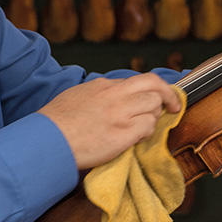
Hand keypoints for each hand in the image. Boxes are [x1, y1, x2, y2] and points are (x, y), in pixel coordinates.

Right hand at [39, 73, 181, 169]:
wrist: (48, 140)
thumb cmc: (56, 122)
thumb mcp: (77, 96)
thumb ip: (97, 93)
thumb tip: (108, 96)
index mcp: (103, 85)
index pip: (137, 80)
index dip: (152, 89)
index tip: (159, 95)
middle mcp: (115, 95)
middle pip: (154, 85)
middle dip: (167, 96)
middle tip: (172, 107)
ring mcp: (120, 113)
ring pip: (154, 105)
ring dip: (154, 117)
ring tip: (144, 127)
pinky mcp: (123, 134)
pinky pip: (148, 127)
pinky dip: (148, 132)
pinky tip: (138, 138)